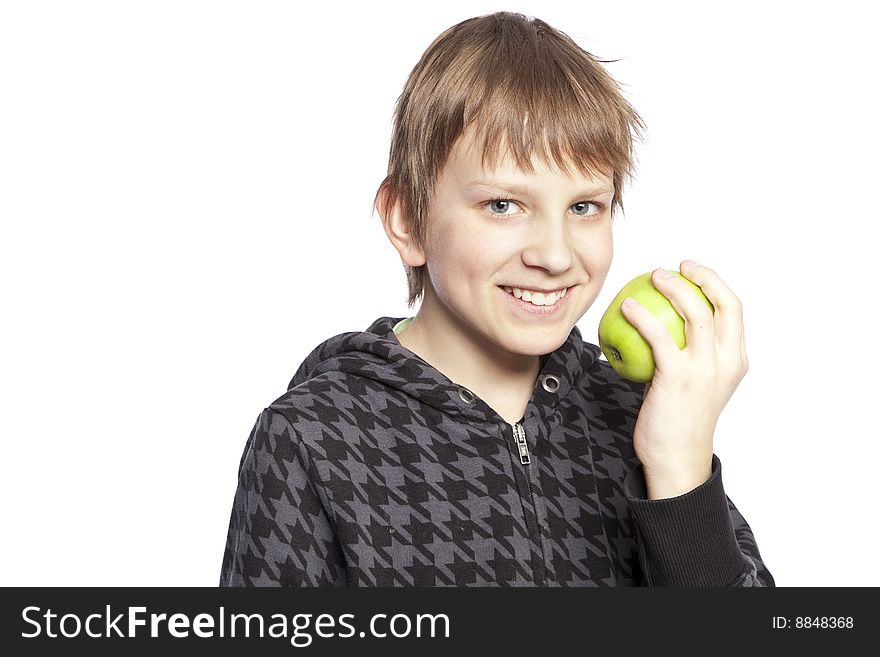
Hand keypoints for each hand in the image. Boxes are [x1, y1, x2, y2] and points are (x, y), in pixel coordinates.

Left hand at [621, 260, 748, 498]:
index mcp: (737, 361)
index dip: (714, 282)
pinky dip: (642, 315)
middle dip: (701, 276)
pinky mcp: (678, 378)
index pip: (734, 309)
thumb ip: (692, 355)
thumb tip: (666, 324)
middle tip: (674, 268)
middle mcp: (728, 362)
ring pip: (696, 313)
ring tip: (651, 277)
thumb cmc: (679, 420)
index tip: (691, 270)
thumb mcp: (698, 383)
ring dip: (673, 288)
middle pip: (723, 304)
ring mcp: (705, 370)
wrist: (677, 459)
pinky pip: (658, 336)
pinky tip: (626, 307)